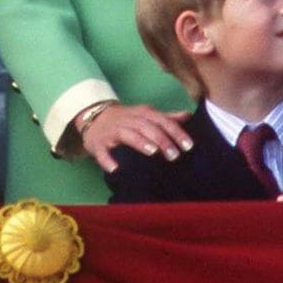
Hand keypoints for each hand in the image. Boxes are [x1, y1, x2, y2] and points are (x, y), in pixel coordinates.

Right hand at [75, 101, 191, 173]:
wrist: (94, 117)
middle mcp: (128, 120)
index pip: (161, 120)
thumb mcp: (145, 115)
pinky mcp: (99, 143)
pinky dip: (107, 159)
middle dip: (161, 139)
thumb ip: (166, 118)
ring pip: (127, 134)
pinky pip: (102, 152)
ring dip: (139, 142)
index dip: (175, 132)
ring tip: (152, 152)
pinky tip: (115, 168)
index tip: (188, 146)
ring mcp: (112, 131)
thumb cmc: (126, 120)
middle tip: (174, 155)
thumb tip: (187, 115)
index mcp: (142, 113)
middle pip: (146, 126)